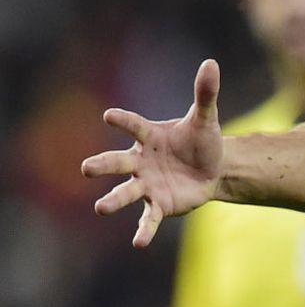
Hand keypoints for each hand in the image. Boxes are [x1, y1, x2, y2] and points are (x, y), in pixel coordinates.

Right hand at [82, 60, 224, 246]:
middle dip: (102, 165)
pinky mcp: (159, 204)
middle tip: (86, 169)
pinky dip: (144, 230)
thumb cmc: (201, 141)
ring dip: (113, 199)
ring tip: (100, 207)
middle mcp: (141, 161)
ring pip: (126, 192)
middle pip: (117, 162)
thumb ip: (205, 93)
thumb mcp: (206, 118)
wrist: (215, 168)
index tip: (108, 116)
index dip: (122, 121)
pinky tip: (138, 243)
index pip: (133, 126)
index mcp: (149, 137)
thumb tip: (211, 62)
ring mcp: (147, 184)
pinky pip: (149, 218)